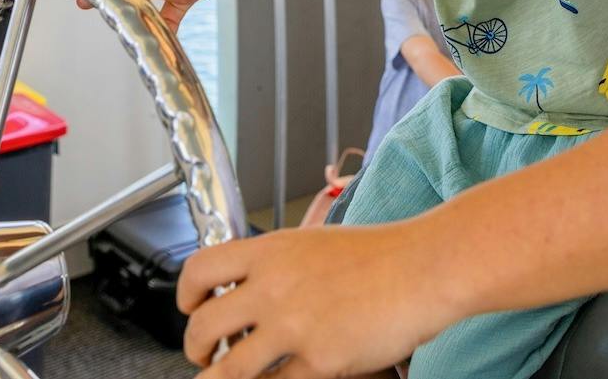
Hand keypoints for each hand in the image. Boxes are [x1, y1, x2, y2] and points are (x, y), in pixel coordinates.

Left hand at [177, 222, 454, 377]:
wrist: (423, 268)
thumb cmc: (380, 255)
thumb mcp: (314, 243)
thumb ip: (278, 265)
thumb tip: (250, 289)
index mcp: (271, 251)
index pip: (199, 270)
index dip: (185, 295)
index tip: (190, 308)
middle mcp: (274, 287)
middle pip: (204, 327)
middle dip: (196, 349)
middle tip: (204, 354)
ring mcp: (295, 326)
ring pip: (230, 370)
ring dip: (220, 378)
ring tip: (226, 378)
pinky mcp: (319, 360)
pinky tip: (283, 378)